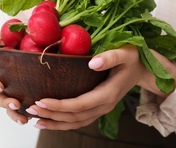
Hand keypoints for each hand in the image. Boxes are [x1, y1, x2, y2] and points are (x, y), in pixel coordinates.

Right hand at [0, 31, 30, 124]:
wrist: (36, 37)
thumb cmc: (14, 35)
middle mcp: (2, 83)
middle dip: (5, 102)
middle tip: (15, 104)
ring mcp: (14, 90)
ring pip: (10, 108)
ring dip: (15, 114)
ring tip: (24, 119)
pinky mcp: (27, 95)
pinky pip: (25, 108)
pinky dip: (27, 114)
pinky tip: (34, 118)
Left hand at [26, 45, 175, 129]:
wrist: (145, 69)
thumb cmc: (134, 57)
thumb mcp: (125, 52)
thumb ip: (110, 57)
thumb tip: (92, 62)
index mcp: (108, 93)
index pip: (79, 104)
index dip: (59, 105)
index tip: (41, 101)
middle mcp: (104, 105)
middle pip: (74, 116)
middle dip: (51, 115)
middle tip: (30, 109)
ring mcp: (101, 109)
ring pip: (76, 122)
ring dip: (55, 122)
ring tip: (34, 119)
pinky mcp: (98, 108)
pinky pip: (79, 120)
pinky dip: (63, 123)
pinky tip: (48, 121)